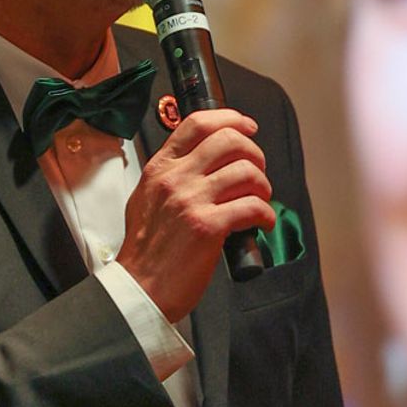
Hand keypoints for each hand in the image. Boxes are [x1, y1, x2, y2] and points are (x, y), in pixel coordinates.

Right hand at [116, 109, 274, 323]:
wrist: (140, 288)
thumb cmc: (146, 250)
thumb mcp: (146, 198)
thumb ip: (171, 176)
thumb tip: (203, 163)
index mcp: (160, 168)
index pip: (197, 123)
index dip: (230, 118)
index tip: (247, 127)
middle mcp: (175, 178)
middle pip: (229, 141)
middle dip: (255, 153)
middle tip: (257, 172)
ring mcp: (191, 201)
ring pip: (246, 172)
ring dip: (263, 186)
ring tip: (260, 201)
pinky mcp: (208, 227)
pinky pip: (252, 206)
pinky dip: (266, 214)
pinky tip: (262, 223)